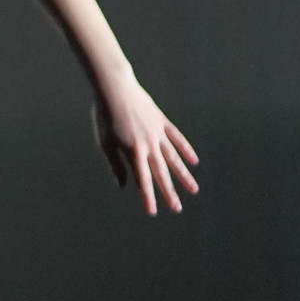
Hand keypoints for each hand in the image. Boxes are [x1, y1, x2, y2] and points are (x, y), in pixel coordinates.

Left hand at [92, 72, 200, 213]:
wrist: (115, 88)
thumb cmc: (105, 117)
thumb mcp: (105, 142)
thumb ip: (116, 165)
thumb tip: (123, 185)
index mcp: (133, 151)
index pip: (142, 180)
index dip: (147, 197)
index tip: (153, 212)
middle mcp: (149, 144)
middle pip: (162, 173)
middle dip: (169, 192)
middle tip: (177, 209)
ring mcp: (158, 133)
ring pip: (174, 158)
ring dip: (184, 175)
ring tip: (194, 190)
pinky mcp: (162, 122)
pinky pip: (177, 139)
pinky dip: (186, 150)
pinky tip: (194, 161)